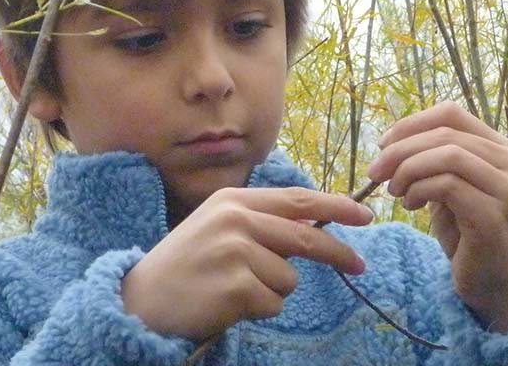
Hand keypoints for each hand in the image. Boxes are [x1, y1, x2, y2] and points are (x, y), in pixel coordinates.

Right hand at [121, 186, 371, 340]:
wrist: (143, 298)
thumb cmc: (189, 262)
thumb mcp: (221, 227)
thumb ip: (262, 223)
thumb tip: (315, 225)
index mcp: (234, 201)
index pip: (297, 199)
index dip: (335, 205)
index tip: (364, 214)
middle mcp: (236, 219)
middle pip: (305, 236)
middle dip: (338, 252)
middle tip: (360, 264)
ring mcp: (235, 251)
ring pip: (288, 278)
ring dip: (271, 289)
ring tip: (235, 287)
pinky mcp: (236, 285)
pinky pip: (273, 303)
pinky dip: (258, 308)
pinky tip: (227, 302)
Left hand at [367, 101, 507, 331]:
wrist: (493, 282)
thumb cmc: (466, 230)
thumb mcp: (446, 185)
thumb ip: (429, 159)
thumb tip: (389, 142)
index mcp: (498, 147)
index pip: (451, 113)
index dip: (411, 124)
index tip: (383, 144)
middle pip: (444, 134)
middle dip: (400, 150)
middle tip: (375, 172)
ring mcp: (507, 189)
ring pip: (447, 155)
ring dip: (408, 169)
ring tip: (393, 190)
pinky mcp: (495, 215)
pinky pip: (447, 185)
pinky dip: (419, 189)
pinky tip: (410, 205)